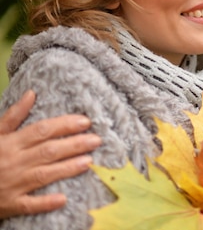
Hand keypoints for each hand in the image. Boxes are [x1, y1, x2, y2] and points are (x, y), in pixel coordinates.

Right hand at [0, 90, 101, 217]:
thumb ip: (13, 116)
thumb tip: (31, 94)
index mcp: (10, 143)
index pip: (42, 130)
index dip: (64, 125)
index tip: (85, 121)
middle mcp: (14, 162)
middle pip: (48, 151)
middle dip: (74, 144)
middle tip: (96, 140)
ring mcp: (13, 184)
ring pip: (43, 175)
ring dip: (67, 168)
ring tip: (89, 161)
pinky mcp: (11, 203)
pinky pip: (29, 204)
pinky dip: (45, 203)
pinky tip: (62, 199)